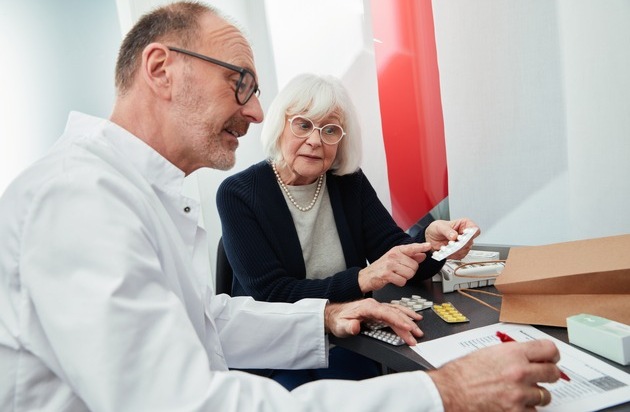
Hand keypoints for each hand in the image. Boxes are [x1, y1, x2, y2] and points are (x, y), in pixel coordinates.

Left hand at [324, 298, 423, 345]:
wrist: (333, 314)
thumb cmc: (338, 319)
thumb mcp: (340, 326)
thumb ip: (349, 326)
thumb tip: (356, 327)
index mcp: (368, 307)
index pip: (386, 313)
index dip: (398, 320)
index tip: (408, 327)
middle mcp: (374, 305)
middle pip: (395, 314)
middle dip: (407, 324)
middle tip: (417, 335)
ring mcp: (377, 307)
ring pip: (397, 312)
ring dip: (408, 320)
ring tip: (419, 328)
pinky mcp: (378, 311)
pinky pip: (395, 311)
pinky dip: (405, 314)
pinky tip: (412, 318)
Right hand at [358, 242, 431, 292]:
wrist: (366, 277)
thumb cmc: (381, 268)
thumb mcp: (395, 259)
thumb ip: (410, 257)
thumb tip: (422, 254)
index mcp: (396, 250)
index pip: (411, 248)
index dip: (421, 247)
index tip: (428, 245)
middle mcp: (393, 256)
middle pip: (414, 265)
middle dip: (410, 271)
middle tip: (400, 271)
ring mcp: (390, 265)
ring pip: (410, 274)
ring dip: (405, 278)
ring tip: (396, 275)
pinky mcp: (387, 274)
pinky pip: (403, 281)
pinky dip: (400, 283)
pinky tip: (393, 280)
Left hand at [425, 218, 479, 259]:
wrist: (431, 237)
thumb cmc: (437, 228)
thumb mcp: (440, 226)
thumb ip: (447, 230)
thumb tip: (454, 236)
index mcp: (464, 224)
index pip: (474, 229)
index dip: (472, 233)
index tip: (463, 235)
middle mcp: (465, 235)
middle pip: (470, 241)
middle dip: (460, 243)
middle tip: (452, 243)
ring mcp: (463, 244)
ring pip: (465, 250)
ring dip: (455, 250)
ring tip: (445, 248)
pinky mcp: (459, 252)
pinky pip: (459, 256)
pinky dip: (451, 255)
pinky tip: (444, 252)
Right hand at [427, 340, 561, 410]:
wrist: (448, 392)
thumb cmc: (461, 374)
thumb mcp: (487, 353)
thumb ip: (509, 354)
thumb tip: (524, 357)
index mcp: (513, 353)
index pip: (548, 349)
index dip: (552, 355)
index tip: (551, 358)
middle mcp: (520, 372)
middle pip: (553, 373)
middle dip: (549, 375)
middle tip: (543, 376)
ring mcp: (520, 394)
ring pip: (545, 396)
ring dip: (536, 395)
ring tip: (522, 393)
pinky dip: (525, 410)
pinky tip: (514, 404)